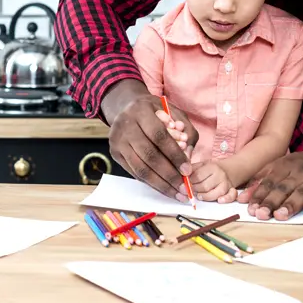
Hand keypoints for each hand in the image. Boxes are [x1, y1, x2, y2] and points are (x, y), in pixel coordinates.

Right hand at [103, 80, 198, 201]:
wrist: (125, 108)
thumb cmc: (156, 112)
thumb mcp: (174, 112)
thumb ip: (186, 131)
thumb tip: (188, 158)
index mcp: (141, 111)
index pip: (159, 136)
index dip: (174, 154)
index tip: (188, 170)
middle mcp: (125, 125)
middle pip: (149, 155)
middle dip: (169, 174)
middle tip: (185, 189)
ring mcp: (117, 141)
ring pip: (140, 168)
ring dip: (160, 184)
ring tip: (177, 194)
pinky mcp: (114, 153)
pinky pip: (134, 172)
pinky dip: (151, 183)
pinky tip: (164, 188)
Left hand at [190, 161, 237, 202]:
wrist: (228, 170)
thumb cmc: (211, 169)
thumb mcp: (201, 165)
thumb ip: (192, 169)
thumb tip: (182, 176)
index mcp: (212, 167)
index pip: (198, 176)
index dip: (190, 181)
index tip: (187, 183)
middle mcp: (220, 175)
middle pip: (205, 186)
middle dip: (196, 190)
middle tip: (191, 190)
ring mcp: (226, 183)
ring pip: (216, 193)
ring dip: (205, 196)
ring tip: (199, 196)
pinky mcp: (231, 190)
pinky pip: (231, 196)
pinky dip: (226, 199)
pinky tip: (219, 200)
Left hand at [237, 144, 302, 219]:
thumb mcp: (286, 165)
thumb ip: (265, 178)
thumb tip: (243, 196)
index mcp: (287, 164)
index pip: (269, 180)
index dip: (258, 193)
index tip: (248, 208)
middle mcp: (301, 171)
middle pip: (283, 187)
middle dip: (270, 201)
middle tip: (260, 215)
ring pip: (302, 192)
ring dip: (291, 204)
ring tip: (280, 216)